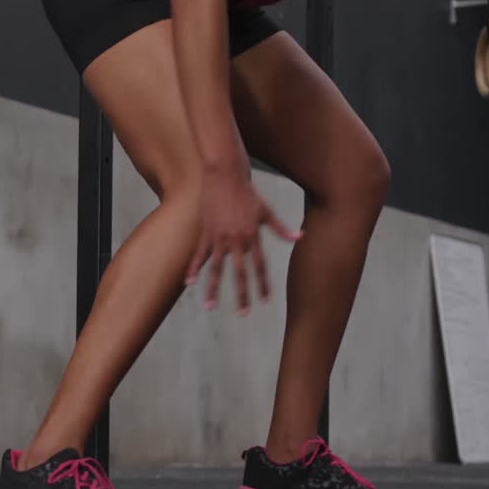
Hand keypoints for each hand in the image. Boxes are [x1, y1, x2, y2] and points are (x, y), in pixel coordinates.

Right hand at [185, 167, 302, 314]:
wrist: (224, 175)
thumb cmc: (247, 191)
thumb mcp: (266, 210)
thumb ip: (281, 228)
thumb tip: (300, 237)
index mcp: (252, 236)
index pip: (260, 266)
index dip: (262, 284)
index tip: (264, 301)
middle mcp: (236, 240)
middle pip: (239, 273)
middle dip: (241, 295)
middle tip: (243, 314)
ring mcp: (219, 238)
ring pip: (216, 269)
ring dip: (213, 289)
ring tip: (210, 306)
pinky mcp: (205, 232)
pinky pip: (199, 255)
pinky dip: (194, 269)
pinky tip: (189, 283)